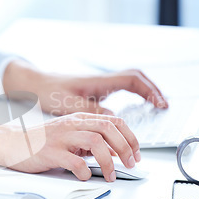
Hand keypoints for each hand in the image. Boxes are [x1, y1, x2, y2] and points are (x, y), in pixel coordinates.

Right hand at [0, 113, 138, 181]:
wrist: (11, 142)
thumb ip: (90, 142)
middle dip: (125, 147)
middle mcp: (72, 125)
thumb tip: (115, 152)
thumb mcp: (69, 136)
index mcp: (79, 119)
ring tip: (111, 175)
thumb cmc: (40, 141)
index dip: (130, 137)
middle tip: (130, 164)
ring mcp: (61, 137)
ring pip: (94, 142)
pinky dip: (85, 171)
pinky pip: (73, 161)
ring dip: (108, 161)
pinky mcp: (50, 152)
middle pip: (107, 129)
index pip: (113, 121)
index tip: (137, 153)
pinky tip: (86, 176)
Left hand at [2, 60, 167, 115]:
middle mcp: (102, 80)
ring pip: (129, 82)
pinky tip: (134, 106)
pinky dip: (133, 94)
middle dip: (152, 89)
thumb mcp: (69, 105)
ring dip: (144, 91)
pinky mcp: (95, 90)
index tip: (160, 103)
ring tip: (156, 105)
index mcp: (99, 81)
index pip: (132, 80)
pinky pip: (121, 88)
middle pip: (136, 78)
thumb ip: (91, 112)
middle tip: (163, 104)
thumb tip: (113, 120)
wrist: (35, 83)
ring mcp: (100, 84)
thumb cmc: (49, 91)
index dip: (149, 91)